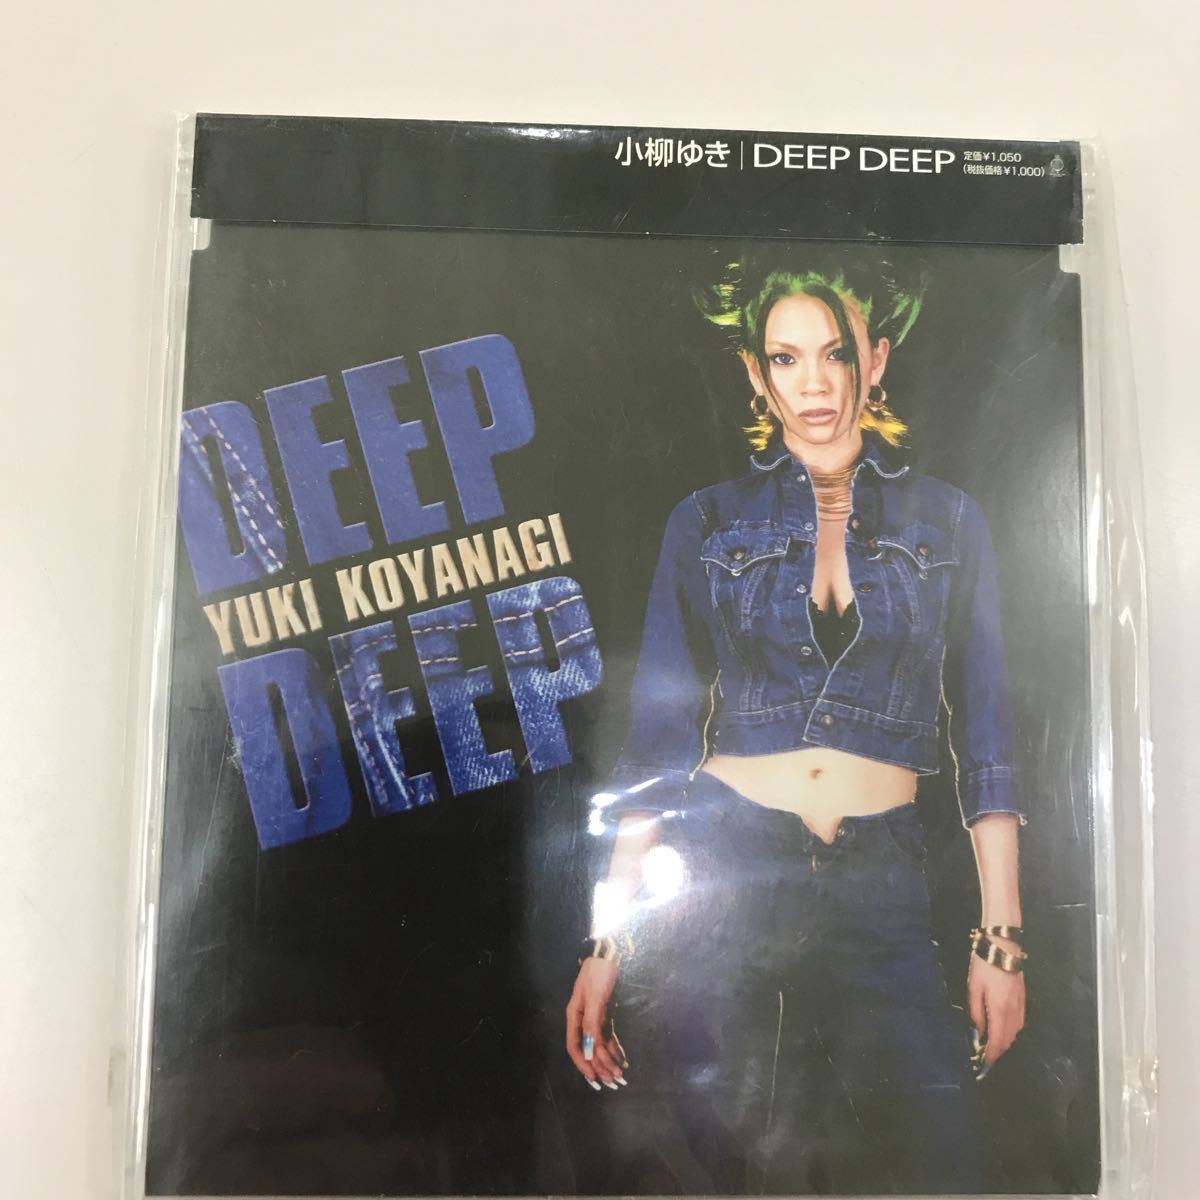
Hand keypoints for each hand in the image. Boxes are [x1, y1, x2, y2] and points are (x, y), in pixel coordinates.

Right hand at [565, 957, 626, 1090]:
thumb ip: (591, 1022)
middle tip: (613, 1082)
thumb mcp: (595, 996)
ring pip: (600, 1045)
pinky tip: (622, 1058)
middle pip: (589, 1049)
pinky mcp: (604, 1014)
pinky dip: (615, 1048)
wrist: (609, 953)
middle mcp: (582, 1019)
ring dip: (608, 1060)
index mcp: (574, 1016)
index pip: (575, 1046)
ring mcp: (593, 1017)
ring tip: (620, 1075)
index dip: (583, 1063)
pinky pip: (608, 1036)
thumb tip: (590, 1048)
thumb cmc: (599, 973)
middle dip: (600, 1066)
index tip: (594, 1078)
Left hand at [967, 943, 1025, 1074]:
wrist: (1003, 948)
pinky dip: (1010, 1032)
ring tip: (991, 1045)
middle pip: (1008, 1040)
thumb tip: (978, 1033)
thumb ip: (976, 1013)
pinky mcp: (1024, 1001)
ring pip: (1015, 1034)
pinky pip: (1019, 1024)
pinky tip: (1001, 1030)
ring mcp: (1021, 1007)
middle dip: (997, 1051)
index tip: (984, 1064)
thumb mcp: (973, 989)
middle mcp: (1014, 1013)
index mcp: (1000, 1011)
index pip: (997, 1041)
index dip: (991, 1055)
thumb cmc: (984, 967)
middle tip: (985, 1056)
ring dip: (1004, 1042)